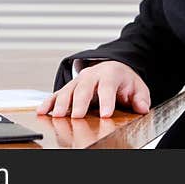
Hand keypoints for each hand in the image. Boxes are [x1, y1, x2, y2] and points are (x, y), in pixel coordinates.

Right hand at [36, 61, 150, 118]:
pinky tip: (43, 111)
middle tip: (77, 116)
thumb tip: (142, 107)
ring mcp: (79, 81)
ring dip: (62, 102)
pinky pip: (57, 94)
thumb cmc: (123, 80)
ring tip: (58, 115)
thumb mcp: (137, 87)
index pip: (108, 86)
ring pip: (68, 90)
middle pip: (84, 87)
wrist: (113, 67)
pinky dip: (49, 102)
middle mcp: (92, 75)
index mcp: (110, 73)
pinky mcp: (70, 87)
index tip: (106, 114)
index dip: (106, 100)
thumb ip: (140, 98)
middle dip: (80, 102)